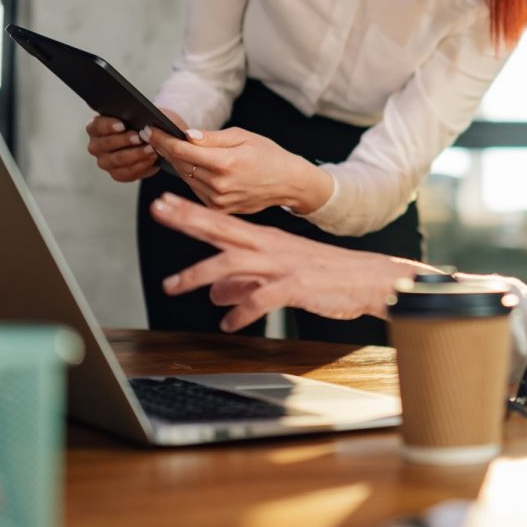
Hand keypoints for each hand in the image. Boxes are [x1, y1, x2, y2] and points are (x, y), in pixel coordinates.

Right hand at [86, 108, 187, 181]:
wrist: (149, 141)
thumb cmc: (139, 126)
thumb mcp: (138, 116)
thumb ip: (135, 115)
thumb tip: (143, 120)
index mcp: (96, 128)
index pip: (97, 126)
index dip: (108, 125)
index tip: (122, 125)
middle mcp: (96, 146)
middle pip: (106, 144)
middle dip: (124, 140)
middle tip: (139, 138)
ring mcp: (105, 161)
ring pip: (117, 159)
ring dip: (135, 154)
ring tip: (150, 149)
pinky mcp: (117, 174)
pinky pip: (127, 172)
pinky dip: (141, 165)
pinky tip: (151, 159)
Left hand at [145, 125, 334, 215]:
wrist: (288, 183)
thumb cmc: (269, 156)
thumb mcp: (244, 137)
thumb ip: (213, 137)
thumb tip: (187, 136)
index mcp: (225, 163)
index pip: (182, 150)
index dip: (162, 139)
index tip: (149, 130)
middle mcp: (219, 185)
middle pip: (180, 164)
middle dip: (165, 149)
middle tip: (154, 136)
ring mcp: (218, 200)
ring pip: (185, 177)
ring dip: (177, 163)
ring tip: (172, 149)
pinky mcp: (218, 209)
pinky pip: (196, 189)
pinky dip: (192, 176)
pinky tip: (194, 166)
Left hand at [150, 193, 431, 330]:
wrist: (368, 279)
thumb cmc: (324, 275)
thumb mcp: (280, 274)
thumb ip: (244, 283)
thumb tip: (213, 295)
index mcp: (265, 239)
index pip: (221, 221)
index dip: (191, 211)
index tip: (163, 201)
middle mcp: (269, 247)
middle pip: (222, 228)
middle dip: (188, 219)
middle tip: (158, 208)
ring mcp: (282, 265)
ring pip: (233, 263)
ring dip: (200, 274)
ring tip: (172, 286)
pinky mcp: (296, 286)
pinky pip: (262, 299)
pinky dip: (241, 313)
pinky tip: (228, 325)